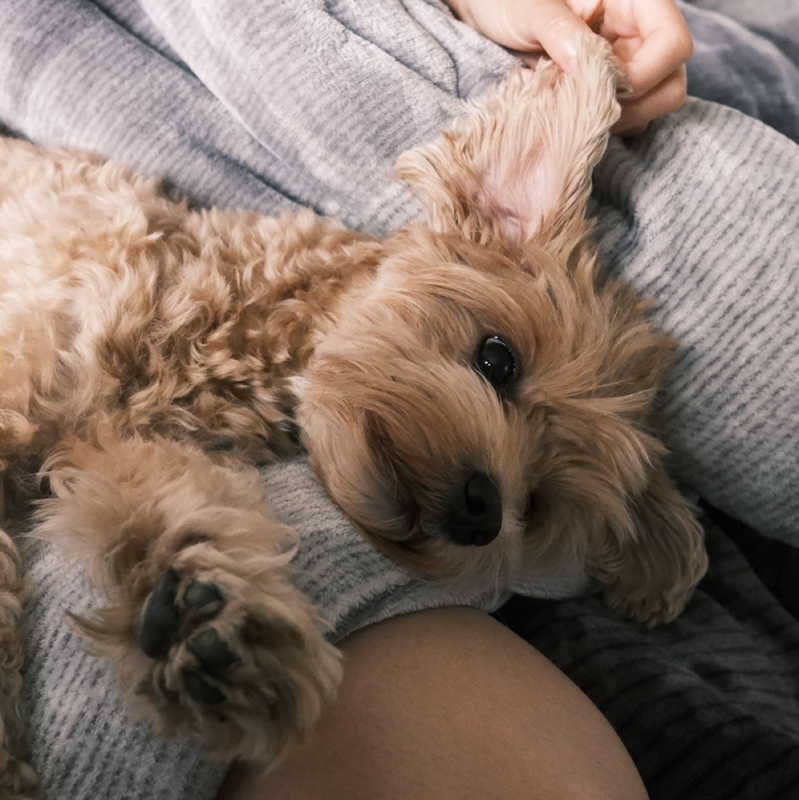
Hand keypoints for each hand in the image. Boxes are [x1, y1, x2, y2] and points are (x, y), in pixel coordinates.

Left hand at [445, 0, 692, 135]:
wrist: (485, 14)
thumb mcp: (529, 7)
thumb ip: (560, 32)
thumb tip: (586, 66)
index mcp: (635, 0)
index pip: (673, 45)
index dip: (642, 76)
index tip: (597, 86)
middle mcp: (638, 32)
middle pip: (671, 83)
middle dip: (631, 105)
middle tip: (581, 102)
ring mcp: (625, 62)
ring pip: (650, 106)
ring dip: (612, 117)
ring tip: (566, 103)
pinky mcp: (606, 88)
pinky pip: (623, 117)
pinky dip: (597, 123)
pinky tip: (564, 109)